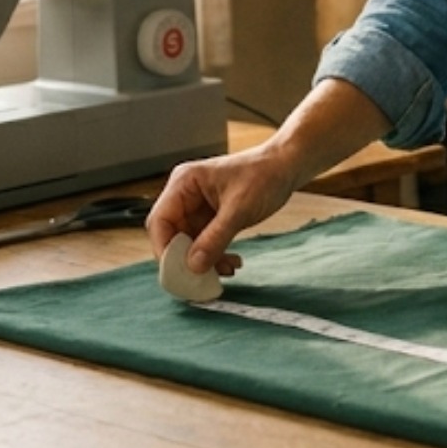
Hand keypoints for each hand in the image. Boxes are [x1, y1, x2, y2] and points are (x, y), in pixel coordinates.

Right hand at [146, 146, 298, 277]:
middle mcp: (185, 195)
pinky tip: (232, 263)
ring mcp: (197, 208)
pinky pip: (204, 243)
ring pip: (189, 244)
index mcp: (183, 183)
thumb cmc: (263, 174)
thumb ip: (215, 238)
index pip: (160, 221)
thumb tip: (193, 265)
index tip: (178, 272)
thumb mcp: (239, 209)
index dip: (164, 249)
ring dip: (204, 261)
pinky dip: (215, 256)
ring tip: (225, 271)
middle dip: (186, 259)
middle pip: (172, 236)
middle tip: (200, 280)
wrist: (286, 167)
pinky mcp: (211, 218)